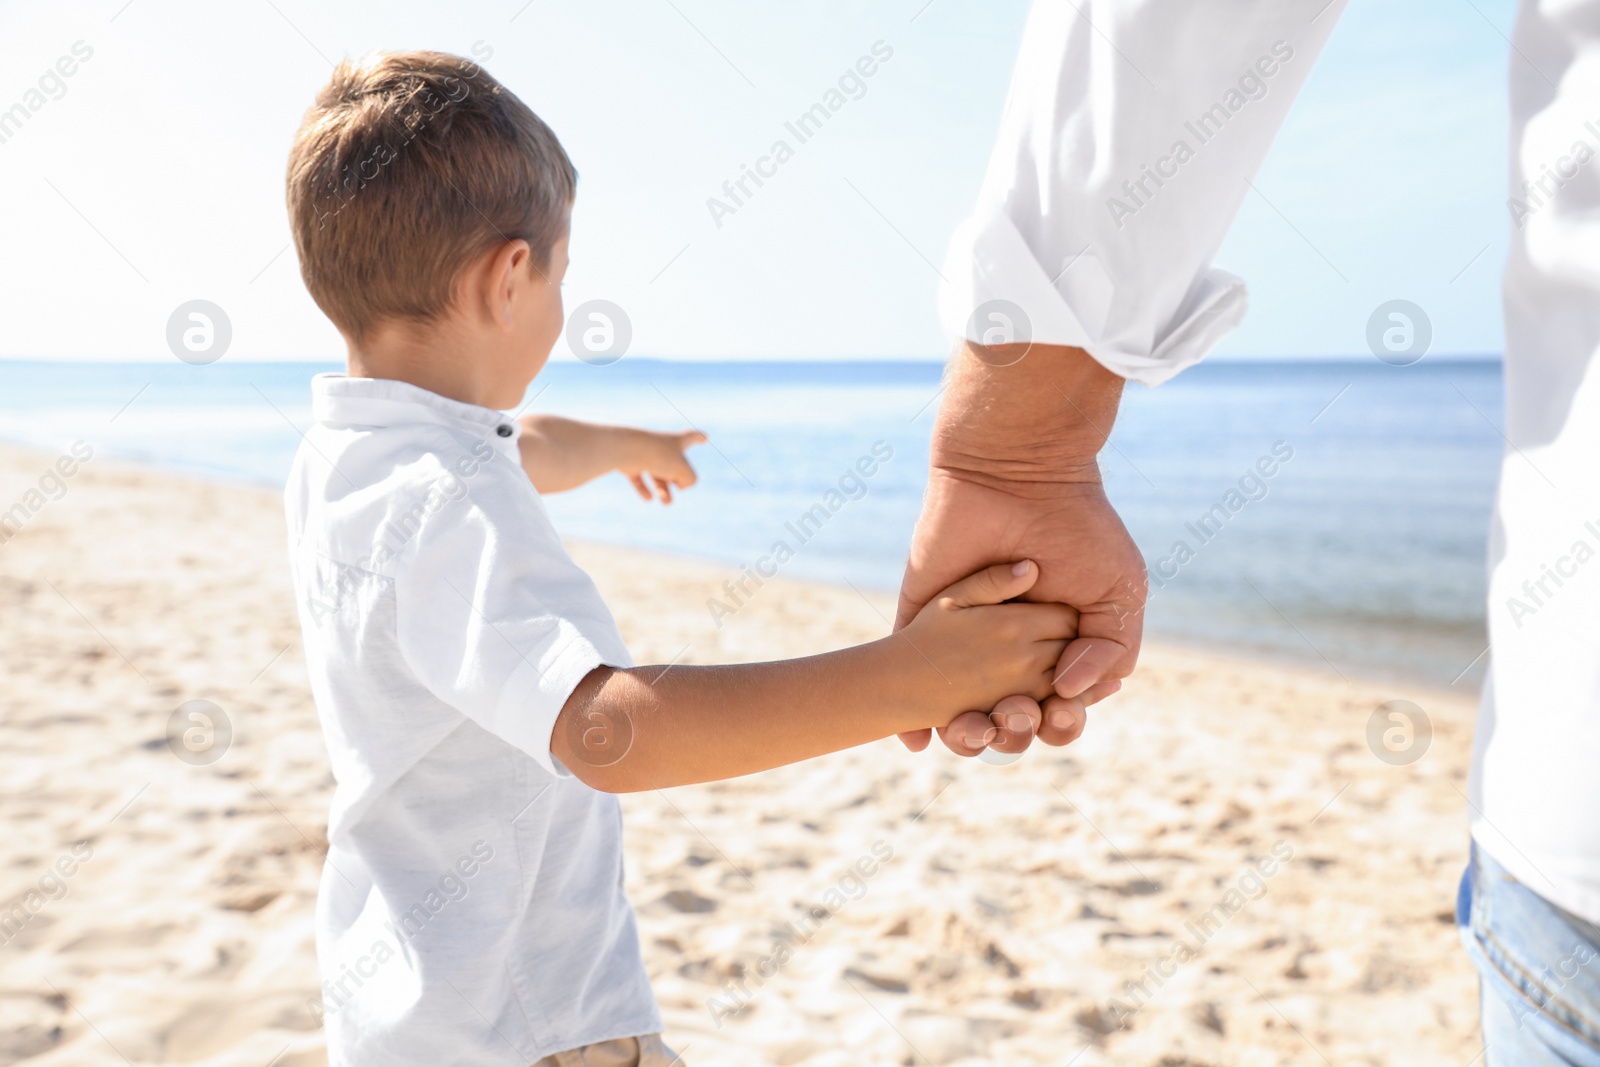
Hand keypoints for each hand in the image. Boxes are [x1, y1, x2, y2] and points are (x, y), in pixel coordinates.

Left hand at [617, 428, 706, 503]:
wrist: (626, 449)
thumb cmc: (657, 456)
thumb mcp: (684, 471)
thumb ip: (689, 480)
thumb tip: (679, 485)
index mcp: (677, 441)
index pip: (692, 437)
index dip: (699, 438)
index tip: (705, 437)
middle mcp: (661, 446)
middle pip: (674, 464)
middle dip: (678, 479)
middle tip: (680, 488)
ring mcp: (645, 454)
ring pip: (657, 474)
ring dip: (664, 490)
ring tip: (667, 503)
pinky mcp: (630, 463)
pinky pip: (639, 478)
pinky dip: (644, 489)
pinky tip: (649, 498)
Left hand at [895, 343, 1145, 756]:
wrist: (1020, 473)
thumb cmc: (1078, 528)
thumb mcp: (1118, 592)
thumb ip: (1111, 650)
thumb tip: (1071, 695)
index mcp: (1056, 648)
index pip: (1056, 710)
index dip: (1059, 725)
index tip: (1059, 716)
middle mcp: (1008, 651)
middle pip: (1008, 718)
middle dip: (1014, 733)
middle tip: (1016, 717)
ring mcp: (962, 638)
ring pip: (958, 709)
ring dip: (967, 734)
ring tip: (972, 728)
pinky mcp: (920, 619)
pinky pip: (907, 674)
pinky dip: (908, 719)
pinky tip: (914, 743)